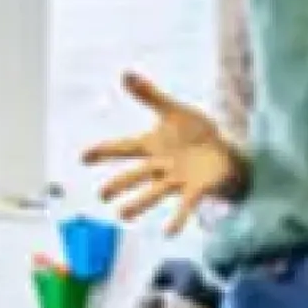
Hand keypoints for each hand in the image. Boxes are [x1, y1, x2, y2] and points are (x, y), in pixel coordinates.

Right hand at [82, 72, 241, 234]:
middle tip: (102, 195)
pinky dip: (177, 220)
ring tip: (123, 215)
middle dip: (119, 185)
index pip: (123, 148)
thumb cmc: (195, 133)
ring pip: (154, 194)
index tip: (84, 157)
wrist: (224, 152)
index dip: (103, 152)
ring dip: (139, 204)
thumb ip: (149, 95)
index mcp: (151, 147)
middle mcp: (159, 167)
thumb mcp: (173, 111)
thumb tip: (125, 73)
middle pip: (135, 176)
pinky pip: (184, 207)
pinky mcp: (195, 191)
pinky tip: (168, 233)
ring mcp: (176, 181)